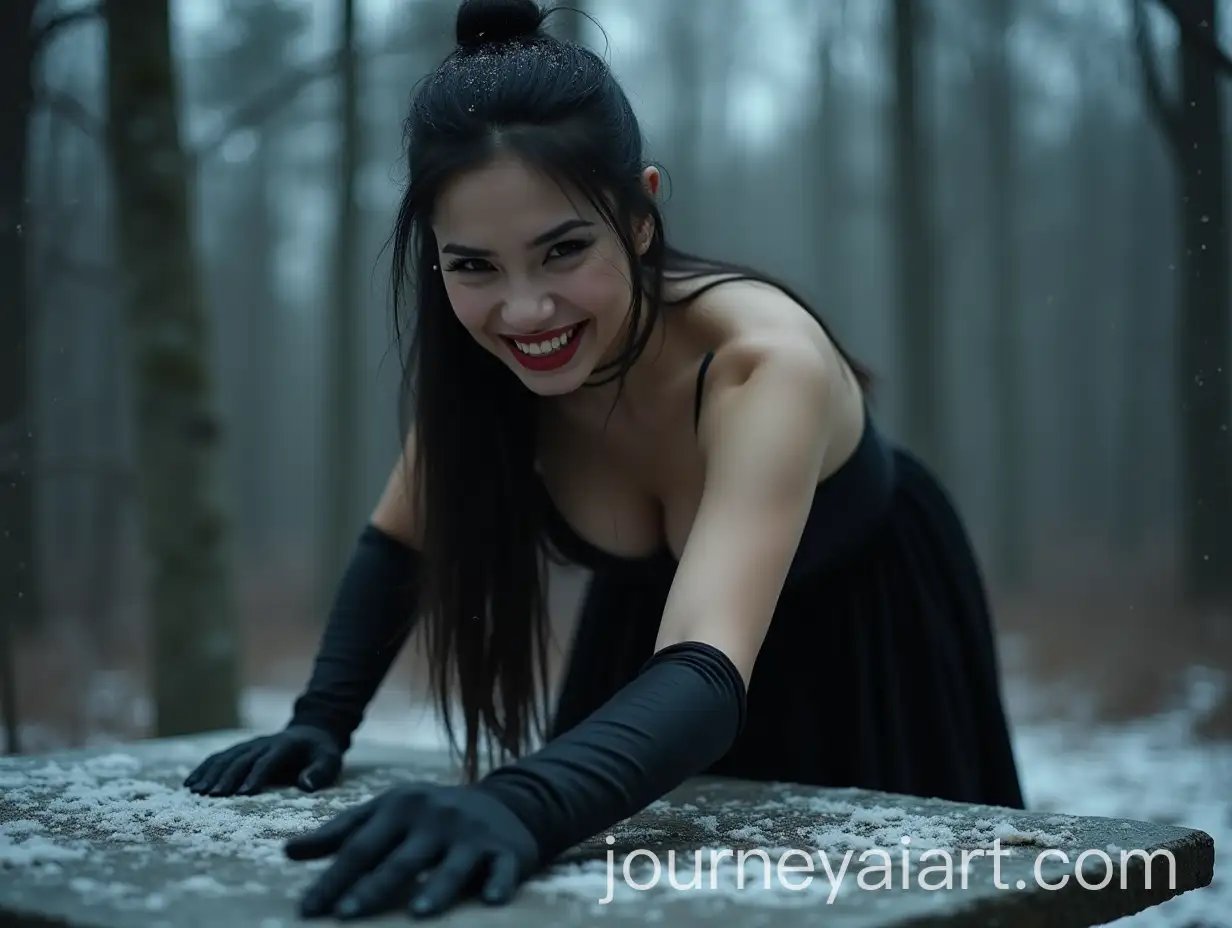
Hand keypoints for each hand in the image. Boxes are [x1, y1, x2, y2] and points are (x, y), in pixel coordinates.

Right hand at [183, 726, 342, 795]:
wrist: (312, 733)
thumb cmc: (321, 754)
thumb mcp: (330, 760)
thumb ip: (320, 772)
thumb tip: (306, 785)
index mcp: (286, 746)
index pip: (268, 760)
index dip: (256, 775)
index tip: (243, 793)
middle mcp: (264, 743)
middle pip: (243, 759)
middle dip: (227, 777)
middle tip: (212, 796)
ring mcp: (251, 744)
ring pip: (227, 757)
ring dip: (211, 773)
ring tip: (196, 791)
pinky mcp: (241, 749)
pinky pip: (220, 757)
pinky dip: (204, 768)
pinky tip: (189, 783)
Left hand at [285, 782, 540, 918]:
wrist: (505, 802)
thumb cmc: (430, 815)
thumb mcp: (386, 811)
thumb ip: (339, 831)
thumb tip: (287, 851)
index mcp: (401, 806)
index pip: (360, 846)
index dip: (333, 878)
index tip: (308, 909)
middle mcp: (436, 817)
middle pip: (399, 859)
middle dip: (372, 887)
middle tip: (346, 915)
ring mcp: (473, 834)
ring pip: (451, 866)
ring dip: (435, 889)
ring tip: (418, 913)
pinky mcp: (507, 850)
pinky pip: (502, 869)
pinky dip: (498, 884)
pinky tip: (491, 900)